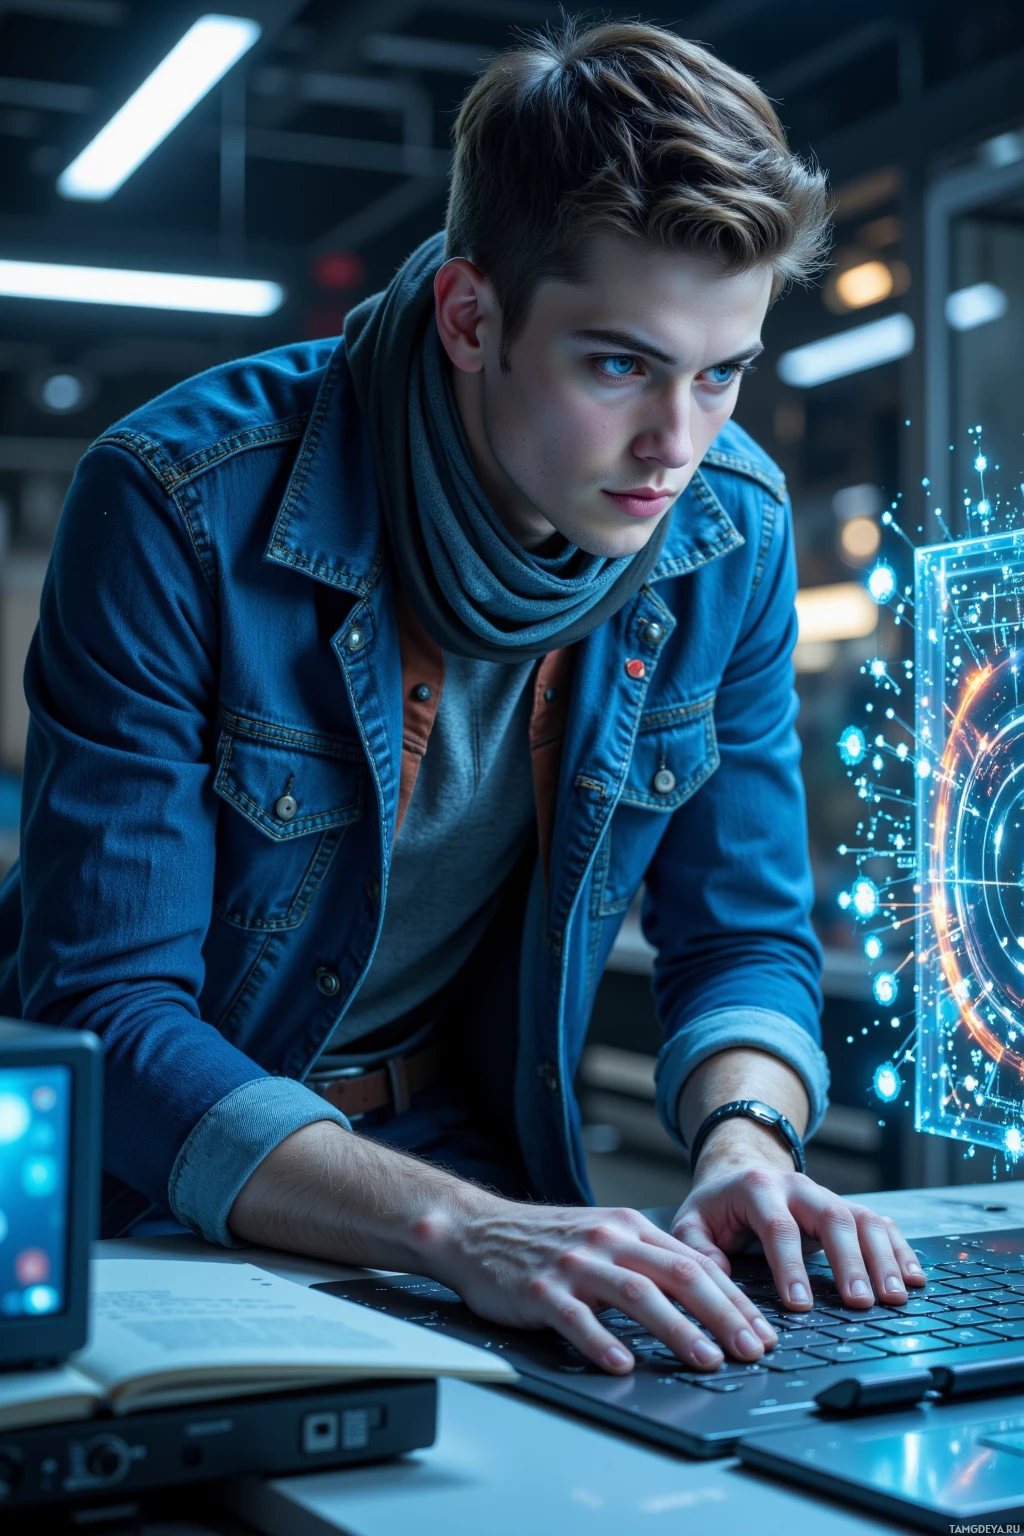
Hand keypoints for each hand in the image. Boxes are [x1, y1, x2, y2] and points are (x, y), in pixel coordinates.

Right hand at [423, 1190, 779, 1375]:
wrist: (476, 1230)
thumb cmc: (544, 1239)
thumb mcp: (605, 1234)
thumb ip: (649, 1258)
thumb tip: (707, 1291)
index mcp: (630, 1227)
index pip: (696, 1263)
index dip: (735, 1299)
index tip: (762, 1331)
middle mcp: (608, 1240)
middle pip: (679, 1275)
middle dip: (724, 1315)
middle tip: (752, 1350)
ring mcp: (575, 1263)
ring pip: (637, 1295)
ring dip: (678, 1330)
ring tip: (707, 1359)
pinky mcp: (541, 1289)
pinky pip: (577, 1318)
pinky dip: (603, 1342)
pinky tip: (623, 1365)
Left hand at [671, 1118, 925, 1310]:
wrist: (740, 1168)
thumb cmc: (717, 1205)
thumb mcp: (692, 1220)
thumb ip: (697, 1247)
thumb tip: (719, 1278)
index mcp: (758, 1189)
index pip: (778, 1227)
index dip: (790, 1266)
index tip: (800, 1306)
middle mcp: (799, 1187)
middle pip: (832, 1217)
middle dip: (848, 1261)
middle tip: (859, 1302)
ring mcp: (827, 1195)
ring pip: (862, 1219)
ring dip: (882, 1258)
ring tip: (895, 1297)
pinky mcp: (846, 1207)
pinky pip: (880, 1224)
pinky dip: (900, 1250)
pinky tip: (914, 1278)